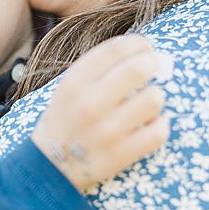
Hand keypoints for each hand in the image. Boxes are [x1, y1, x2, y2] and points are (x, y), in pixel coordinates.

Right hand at [32, 34, 168, 192]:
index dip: (137, 43)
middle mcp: (88, 105)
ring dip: (155, 96)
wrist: (49, 165)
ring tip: (146, 101)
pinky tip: (148, 125)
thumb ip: (100, 70)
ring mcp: (105, 131)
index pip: (115, 50)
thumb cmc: (67, 119)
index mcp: (73, 84)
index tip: (143, 47)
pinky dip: (159, 125)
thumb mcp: (69, 89)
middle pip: (138, 69)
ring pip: (153, 99)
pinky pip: (158, 131)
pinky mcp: (120, 154)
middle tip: (151, 69)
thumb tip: (145, 53)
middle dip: (151, 64)